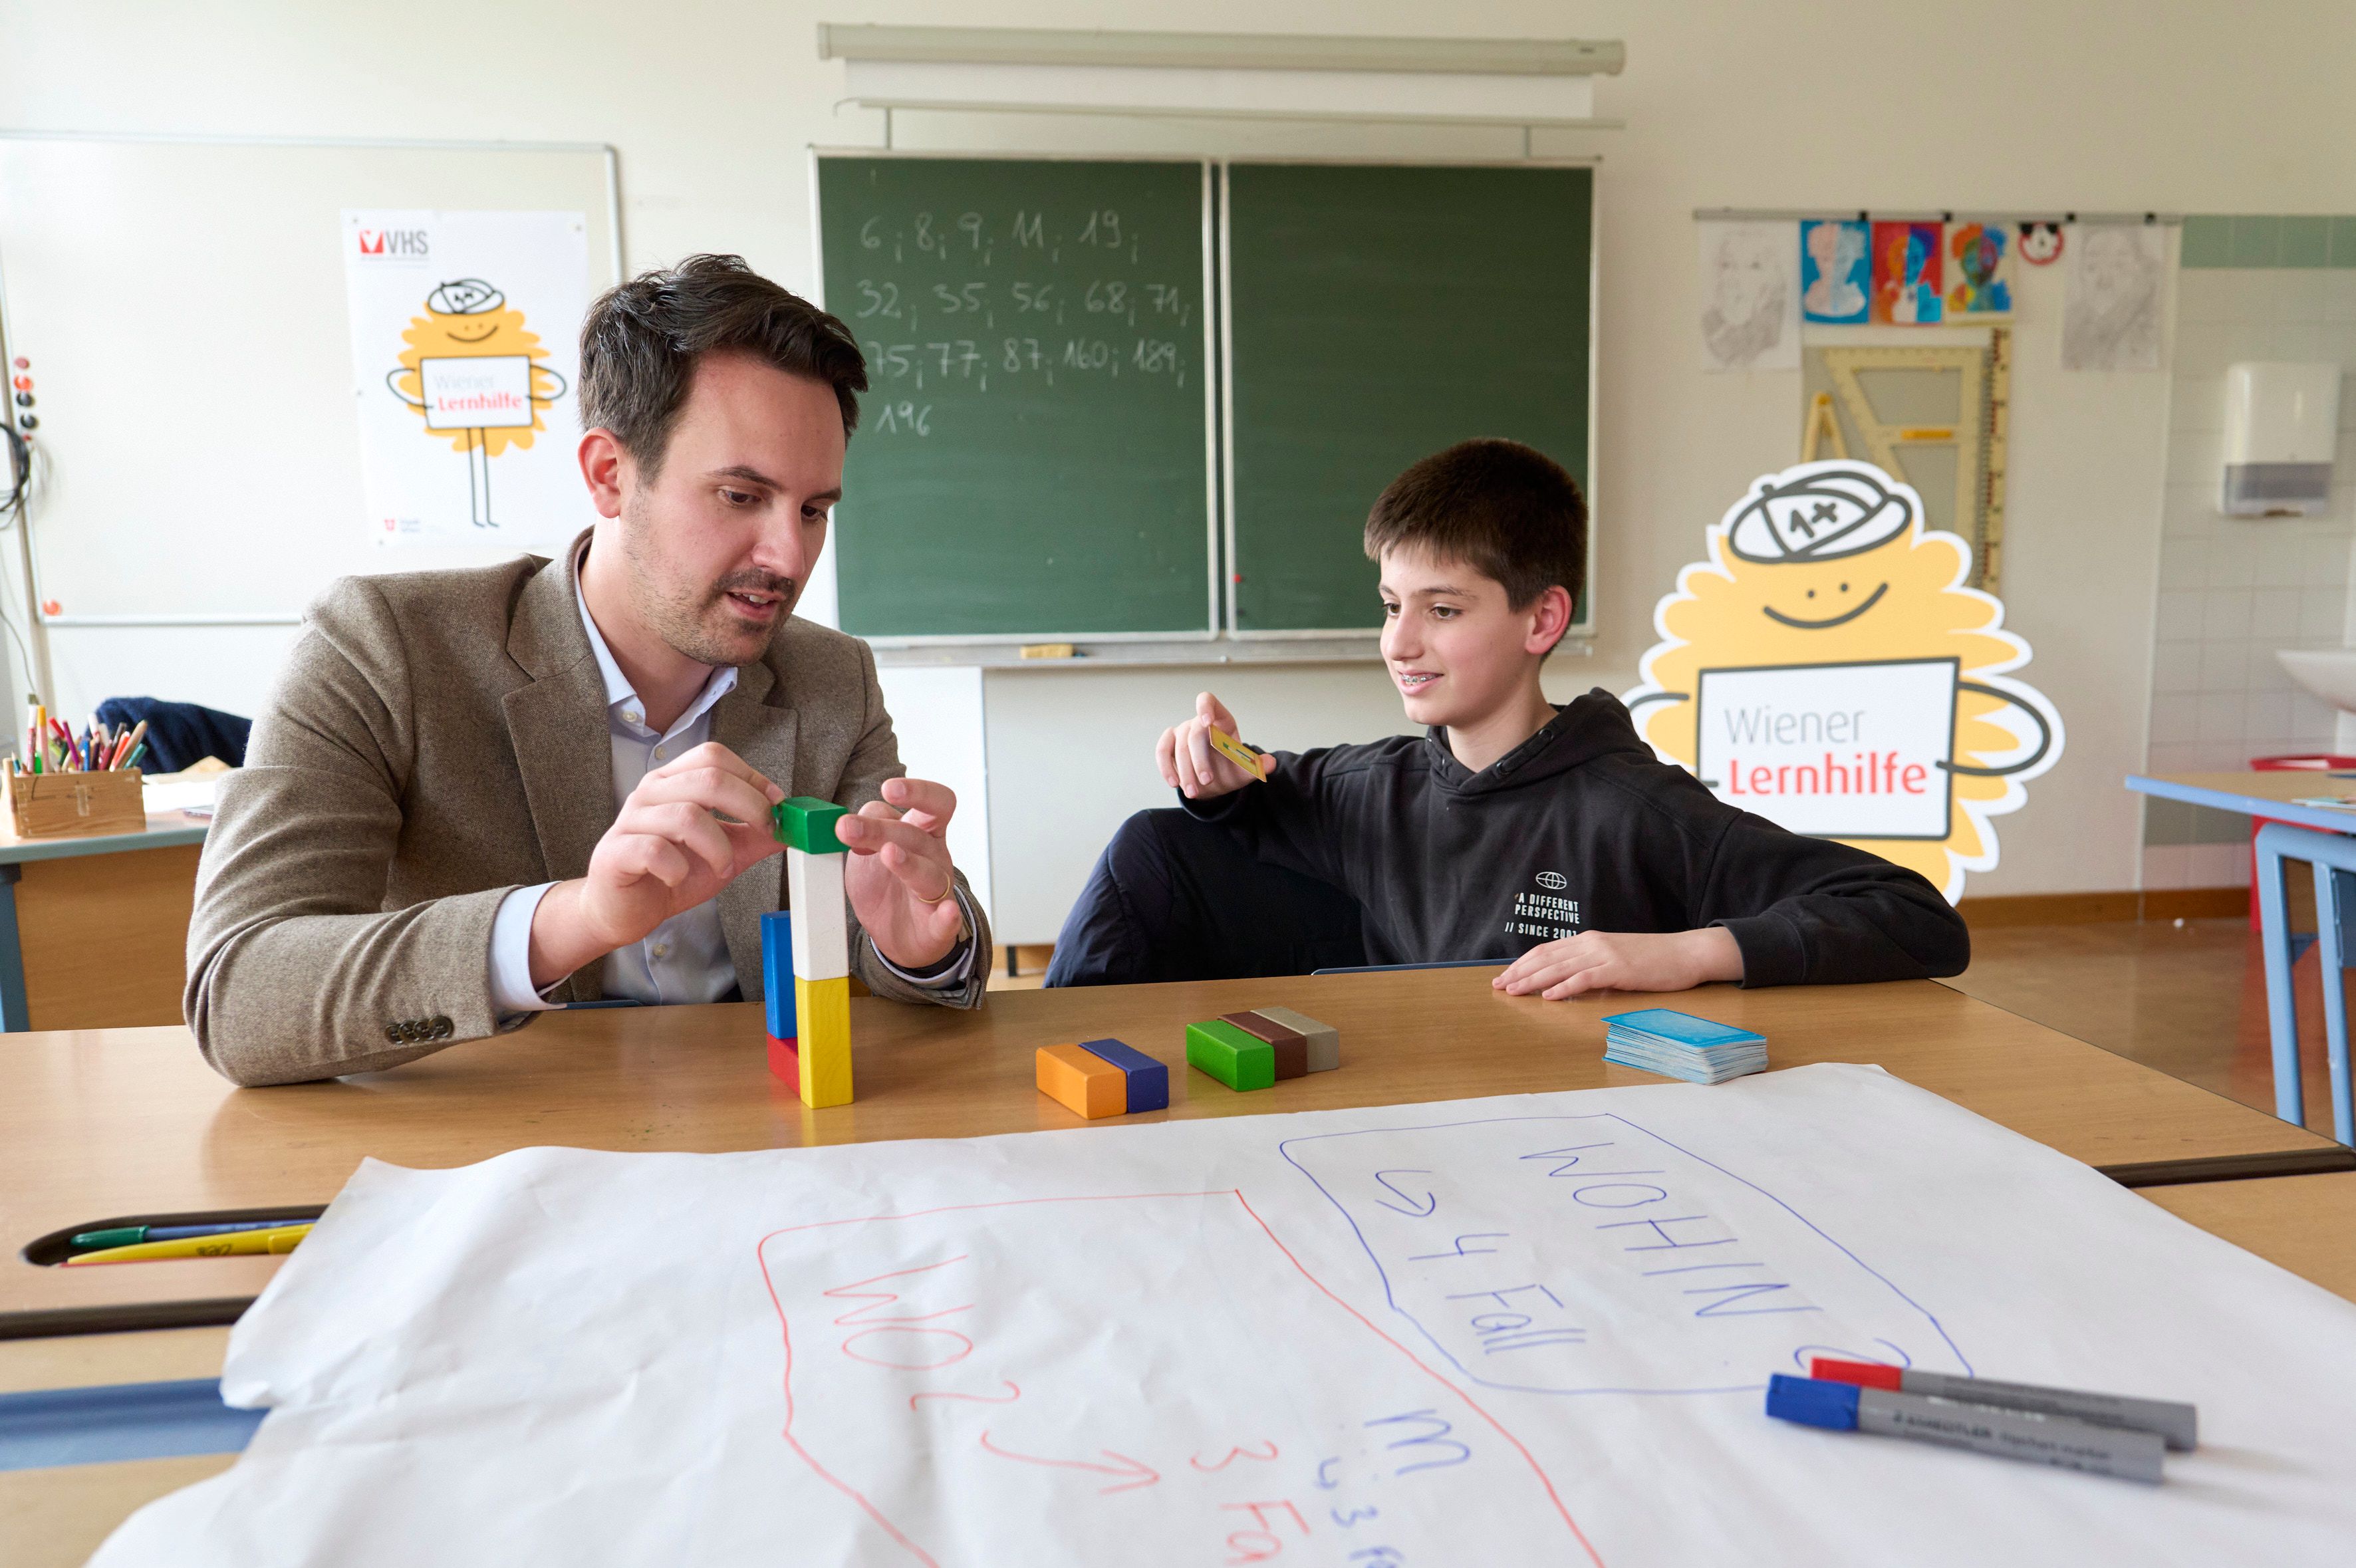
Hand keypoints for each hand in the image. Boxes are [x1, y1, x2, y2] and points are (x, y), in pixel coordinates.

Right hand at [530, 743, 784, 985]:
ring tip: (722, 868)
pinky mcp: (617, 852)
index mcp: (673, 782)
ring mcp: (630, 820)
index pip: (713, 757)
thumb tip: (791, 826)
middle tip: (765, 831)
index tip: (777, 804)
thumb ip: (753, 838)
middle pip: (708, 778)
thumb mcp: (722, 853)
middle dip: (749, 805)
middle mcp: (650, 793)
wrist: (622, 911)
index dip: (751, 776)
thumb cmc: (667, 874)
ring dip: (719, 848)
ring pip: (688, 815)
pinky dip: (679, 869)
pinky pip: (657, 850)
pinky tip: (678, 879)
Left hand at [836, 776, 966, 971]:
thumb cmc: (887, 884)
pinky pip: (947, 921)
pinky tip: (947, 912)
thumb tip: (846, 823)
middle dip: (881, 829)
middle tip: (847, 828)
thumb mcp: (868, 851)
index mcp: (924, 832)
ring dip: (909, 864)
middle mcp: (934, 857)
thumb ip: (863, 829)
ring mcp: (938, 892)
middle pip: (916, 836)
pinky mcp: (937, 927)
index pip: (935, 802)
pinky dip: (948, 917)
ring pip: (929, 875)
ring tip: (889, 855)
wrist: (898, 934)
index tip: (888, 789)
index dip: (916, 792)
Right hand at [1156, 690, 1264, 799]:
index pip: (1207, 701)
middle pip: (1194, 733)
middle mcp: (1199, 723)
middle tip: (1207, 781)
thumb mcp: (1244, 771)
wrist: (1213, 783)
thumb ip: (1255, 766)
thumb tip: (1271, 763)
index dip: (1204, 707)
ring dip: (1185, 771)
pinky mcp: (1168, 745)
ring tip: (1194, 793)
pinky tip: (1174, 783)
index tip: (1206, 721)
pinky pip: (1162, 751)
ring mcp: (1182, 732)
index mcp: (1220, 721)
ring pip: (1179, 746)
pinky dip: (1166, 767)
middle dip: (1200, 759)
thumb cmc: (1229, 769)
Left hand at [1492, 928, 1744, 999]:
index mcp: (1588, 940)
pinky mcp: (1619, 968)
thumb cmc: (1651, 960)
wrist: (1685, 953)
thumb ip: (1590, 964)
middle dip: (1519, 972)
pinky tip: (1549, 996)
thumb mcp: (1614, 957)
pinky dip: (1564, 987)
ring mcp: (1605, 954)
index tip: (1504, 976)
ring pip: (1560, 967)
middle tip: (1498, 986)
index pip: (1546, 950)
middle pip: (1546, 957)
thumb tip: (1564, 981)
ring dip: (1533, 980)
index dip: (1522, 963)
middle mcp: (1591, 943)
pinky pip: (1585, 978)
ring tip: (1514, 991)